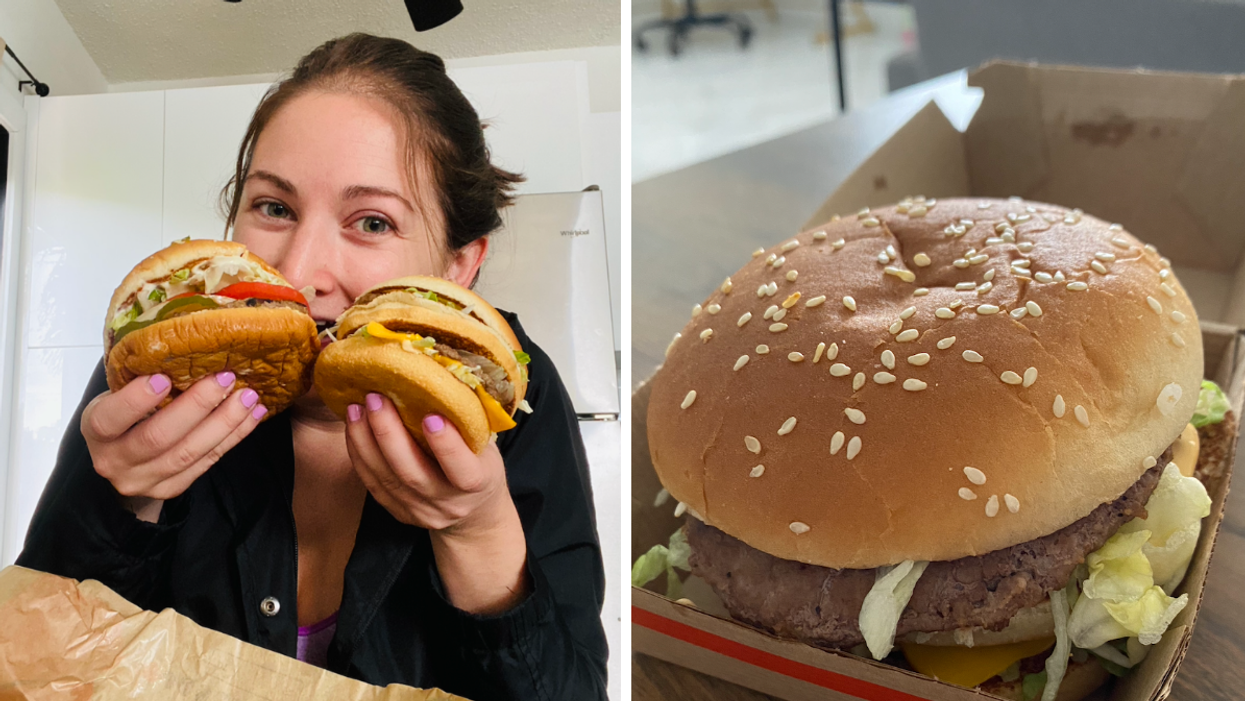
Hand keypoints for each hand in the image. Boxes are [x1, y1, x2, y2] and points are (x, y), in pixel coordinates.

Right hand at [82, 372, 267, 521]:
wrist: (123, 461)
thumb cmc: (123, 415)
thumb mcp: (116, 395)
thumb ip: (137, 379)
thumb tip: (180, 342)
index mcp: (96, 431)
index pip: (109, 419)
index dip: (135, 401)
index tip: (164, 377)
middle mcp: (115, 461)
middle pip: (158, 438)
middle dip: (196, 406)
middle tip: (224, 378)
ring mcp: (144, 480)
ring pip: (188, 454)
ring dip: (224, 423)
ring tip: (248, 396)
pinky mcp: (171, 488)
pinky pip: (207, 463)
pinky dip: (233, 437)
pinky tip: (252, 415)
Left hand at [346, 392, 528, 613]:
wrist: (474, 511)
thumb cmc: (481, 463)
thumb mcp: (485, 445)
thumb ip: (467, 422)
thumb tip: (442, 375)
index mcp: (477, 484)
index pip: (462, 471)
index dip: (446, 446)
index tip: (431, 416)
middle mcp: (447, 504)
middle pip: (412, 474)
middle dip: (389, 434)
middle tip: (376, 398)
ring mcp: (420, 512)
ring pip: (386, 479)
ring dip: (365, 441)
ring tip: (356, 408)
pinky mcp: (398, 512)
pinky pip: (372, 484)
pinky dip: (359, 454)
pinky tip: (353, 427)